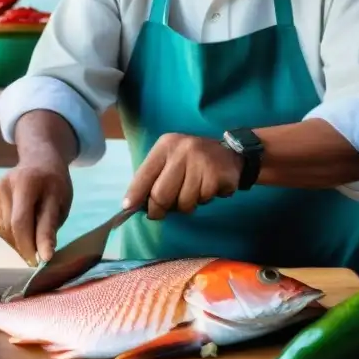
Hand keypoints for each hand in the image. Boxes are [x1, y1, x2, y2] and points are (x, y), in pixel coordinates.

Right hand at [0, 159, 72, 265]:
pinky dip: (11, 235)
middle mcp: (3, 184)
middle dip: (26, 246)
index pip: (21, 221)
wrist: (39, 162)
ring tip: (34, 234)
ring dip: (18, 242)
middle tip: (40, 252)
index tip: (41, 262)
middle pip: (10, 228)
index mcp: (26, 181)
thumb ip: (49, 229)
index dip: (30, 245)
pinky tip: (23, 227)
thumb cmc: (54, 185)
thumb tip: (45, 257)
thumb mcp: (60, 203)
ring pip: (3, 231)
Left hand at [122, 133, 242, 219]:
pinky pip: (202, 200)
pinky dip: (204, 200)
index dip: (135, 194)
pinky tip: (208, 188)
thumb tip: (131, 204)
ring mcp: (200, 162)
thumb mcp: (170, 160)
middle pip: (161, 195)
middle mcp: (182, 151)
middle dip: (159, 210)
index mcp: (166, 146)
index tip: (127, 208)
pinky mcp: (216, 174)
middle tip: (163, 212)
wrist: (231, 154)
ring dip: (186, 205)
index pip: (144, 174)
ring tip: (193, 191)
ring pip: (183, 203)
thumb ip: (153, 178)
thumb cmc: (192, 161)